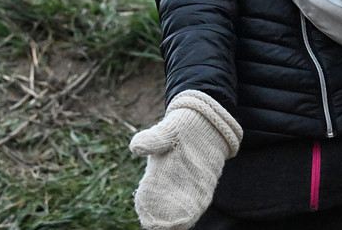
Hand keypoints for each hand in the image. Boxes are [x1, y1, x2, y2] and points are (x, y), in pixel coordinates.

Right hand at [130, 90, 241, 229]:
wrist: (205, 121)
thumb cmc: (181, 124)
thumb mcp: (167, 130)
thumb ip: (153, 139)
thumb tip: (135, 147)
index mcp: (159, 170)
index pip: (149, 194)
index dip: (148, 207)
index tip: (147, 219)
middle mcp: (172, 179)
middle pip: (165, 204)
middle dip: (164, 217)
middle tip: (164, 228)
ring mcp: (189, 181)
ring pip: (182, 204)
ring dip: (180, 217)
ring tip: (178, 227)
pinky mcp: (204, 181)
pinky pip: (199, 199)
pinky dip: (196, 209)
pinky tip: (193, 218)